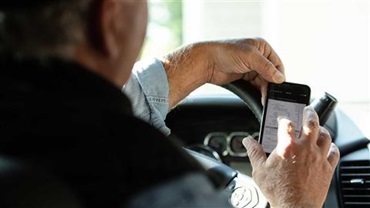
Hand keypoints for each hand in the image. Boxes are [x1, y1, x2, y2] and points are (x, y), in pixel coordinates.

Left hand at [162, 38, 284, 107]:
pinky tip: (258, 97)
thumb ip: (266, 67)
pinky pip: (255, 86)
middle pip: (271, 74)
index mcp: (262, 47)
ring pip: (263, 82)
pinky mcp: (243, 77)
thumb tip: (279, 78)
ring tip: (264, 98)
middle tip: (270, 95)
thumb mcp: (250, 57)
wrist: (207, 62)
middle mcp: (257, 57)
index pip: (276, 63)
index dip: (279, 75)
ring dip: (264, 90)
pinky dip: (257, 92)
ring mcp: (250, 67)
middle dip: (270, 85)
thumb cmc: (225, 52)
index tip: (279, 86)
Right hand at [243, 106, 339, 207]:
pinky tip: (328, 147)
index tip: (281, 118)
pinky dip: (332, 146)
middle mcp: (304, 148)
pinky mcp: (327, 168)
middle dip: (309, 113)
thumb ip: (254, 152)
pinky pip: (334, 152)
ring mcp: (318, 157)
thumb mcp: (259, 170)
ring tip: (317, 127)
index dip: (283, 117)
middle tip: (306, 109)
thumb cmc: (278, 190)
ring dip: (321, 129)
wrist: (295, 207)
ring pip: (325, 135)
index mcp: (286, 147)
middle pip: (311, 122)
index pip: (286, 123)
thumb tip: (247, 141)